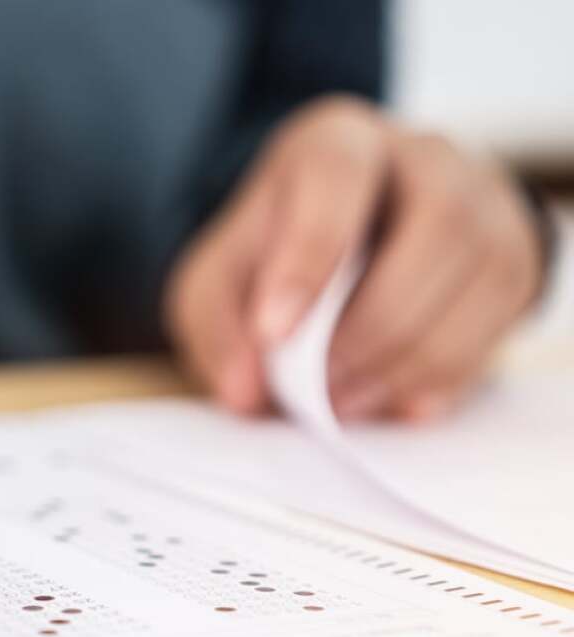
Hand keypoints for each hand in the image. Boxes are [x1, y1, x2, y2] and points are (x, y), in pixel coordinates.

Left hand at [166, 96, 543, 420]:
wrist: (345, 250)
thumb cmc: (275, 256)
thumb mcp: (217, 284)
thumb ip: (217, 329)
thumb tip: (246, 390)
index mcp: (336, 140)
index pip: (336, 173)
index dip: (308, 257)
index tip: (273, 335)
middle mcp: (422, 155)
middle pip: (436, 222)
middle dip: (372, 324)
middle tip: (320, 389)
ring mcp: (481, 201)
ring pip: (480, 273)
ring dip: (409, 358)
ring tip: (346, 402)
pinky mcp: (513, 258)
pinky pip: (500, 320)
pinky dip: (445, 375)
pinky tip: (395, 401)